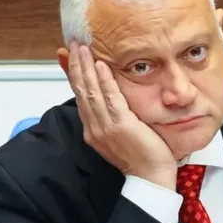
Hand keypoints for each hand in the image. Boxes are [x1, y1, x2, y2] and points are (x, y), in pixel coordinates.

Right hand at [68, 44, 176, 188]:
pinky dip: (105, 81)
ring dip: (87, 68)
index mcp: (92, 130)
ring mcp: (106, 126)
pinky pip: (111, 99)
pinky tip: (102, 66)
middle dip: (77, 66)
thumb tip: (108, 99)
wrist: (150, 178)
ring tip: (83, 48)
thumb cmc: (140, 156)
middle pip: (81, 91)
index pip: (80, 97)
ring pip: (91, 92)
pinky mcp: (121, 125)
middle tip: (75, 44)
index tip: (72, 56)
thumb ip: (111, 116)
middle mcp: (94, 127)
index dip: (75, 75)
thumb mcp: (120, 134)